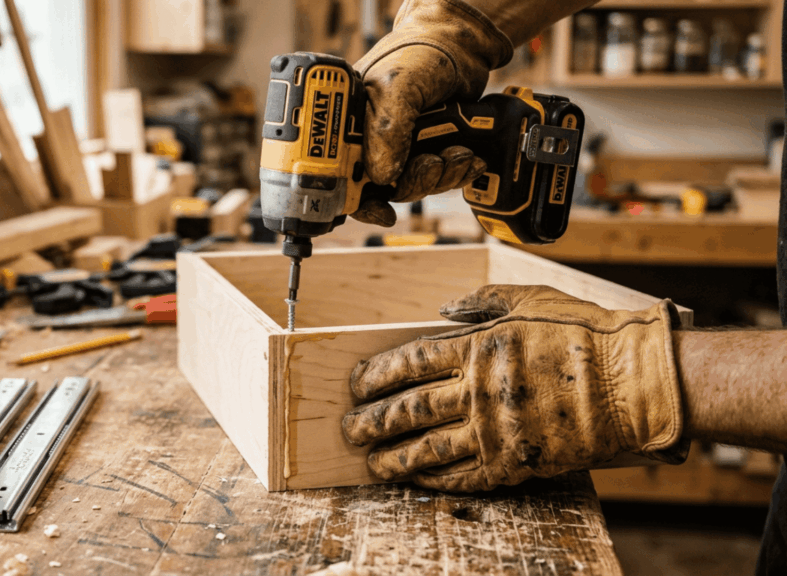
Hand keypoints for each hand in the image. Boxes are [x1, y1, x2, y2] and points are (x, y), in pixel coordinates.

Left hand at [341, 285, 688, 491]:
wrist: (635, 383)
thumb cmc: (587, 336)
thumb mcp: (531, 300)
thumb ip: (482, 303)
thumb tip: (445, 308)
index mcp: (479, 347)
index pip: (409, 362)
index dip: (375, 375)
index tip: (356, 384)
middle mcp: (479, 390)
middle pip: (408, 409)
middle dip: (372, 421)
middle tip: (350, 428)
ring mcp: (495, 429)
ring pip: (428, 448)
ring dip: (394, 457)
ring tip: (372, 461)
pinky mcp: (515, 461)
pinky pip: (464, 475)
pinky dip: (435, 479)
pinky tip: (417, 478)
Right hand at [351, 0, 512, 225]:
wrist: (462, 44)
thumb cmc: (419, 51)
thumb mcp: (397, 85)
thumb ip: (387, 129)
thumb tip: (381, 175)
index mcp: (348, 126)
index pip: (342, 175)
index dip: (359, 199)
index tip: (382, 209)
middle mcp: (370, 139)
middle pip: (383, 187)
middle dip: (414, 183)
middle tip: (433, 163)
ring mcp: (401, 146)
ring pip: (414, 185)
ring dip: (440, 177)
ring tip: (459, 153)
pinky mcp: (428, 149)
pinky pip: (438, 179)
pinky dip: (456, 174)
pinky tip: (469, 159)